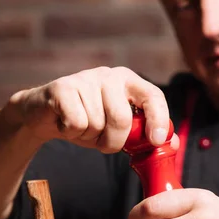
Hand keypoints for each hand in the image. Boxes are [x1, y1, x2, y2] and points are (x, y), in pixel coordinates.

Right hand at [8, 67, 171, 151]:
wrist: (44, 115)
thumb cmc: (87, 122)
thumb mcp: (119, 130)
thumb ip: (144, 135)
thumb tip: (173, 143)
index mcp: (129, 82)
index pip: (153, 96)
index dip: (158, 119)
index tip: (156, 141)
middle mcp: (110, 76)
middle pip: (122, 119)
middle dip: (112, 142)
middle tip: (101, 143)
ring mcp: (85, 78)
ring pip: (97, 124)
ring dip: (88, 137)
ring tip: (80, 128)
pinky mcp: (62, 87)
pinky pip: (76, 122)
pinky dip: (71, 132)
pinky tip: (64, 122)